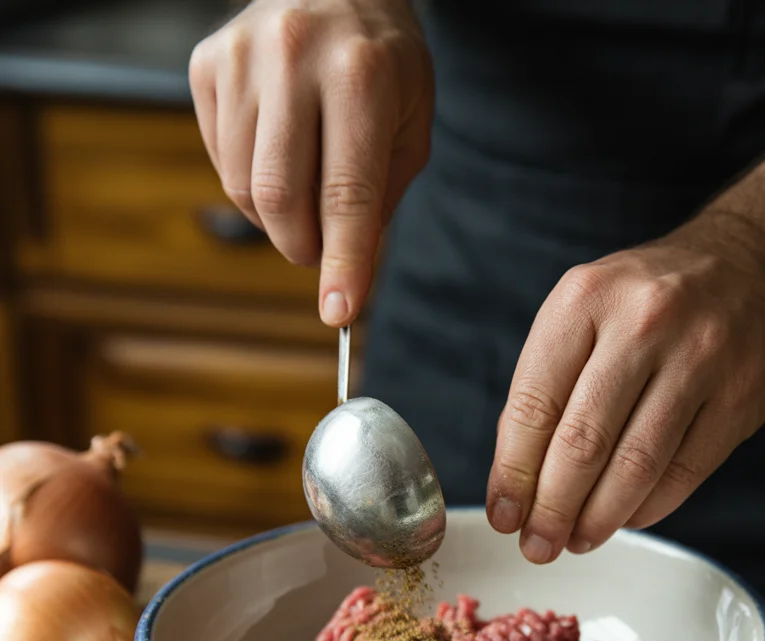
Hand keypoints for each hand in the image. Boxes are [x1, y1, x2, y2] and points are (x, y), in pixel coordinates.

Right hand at [189, 0, 432, 324]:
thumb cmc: (382, 63)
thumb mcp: (410, 126)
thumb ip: (382, 200)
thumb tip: (348, 270)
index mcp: (361, 75)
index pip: (347, 193)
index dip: (343, 261)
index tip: (339, 313)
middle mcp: (295, 58)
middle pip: (281, 198)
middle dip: (303, 246)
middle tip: (322, 249)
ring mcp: (242, 57)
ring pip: (243, 188)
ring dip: (276, 220)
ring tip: (305, 192)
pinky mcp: (207, 63)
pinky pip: (221, 161)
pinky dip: (250, 184)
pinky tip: (278, 154)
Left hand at [486, 228, 764, 561]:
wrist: (748, 266)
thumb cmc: (643, 304)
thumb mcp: (580, 317)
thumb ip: (544, 391)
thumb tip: (514, 489)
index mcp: (585, 299)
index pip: (535, 405)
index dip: (514, 474)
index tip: (505, 516)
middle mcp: (644, 322)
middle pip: (584, 442)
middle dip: (553, 508)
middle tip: (538, 545)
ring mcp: (701, 357)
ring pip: (636, 465)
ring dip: (599, 518)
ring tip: (577, 540)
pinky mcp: (742, 395)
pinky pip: (684, 472)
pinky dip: (647, 507)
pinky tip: (625, 516)